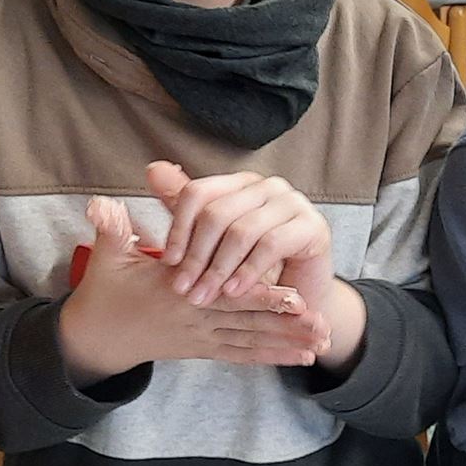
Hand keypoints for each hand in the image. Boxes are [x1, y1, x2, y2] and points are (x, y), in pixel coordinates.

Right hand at [59, 194, 331, 383]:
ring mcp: (199, 337)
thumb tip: (99, 204)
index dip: (259, 293)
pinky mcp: (202, 348)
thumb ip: (110, 229)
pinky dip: (270, 356)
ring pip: (250, 341)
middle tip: (323, 322)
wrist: (98, 338)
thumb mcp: (106, 257)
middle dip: (287, 323)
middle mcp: (193, 317)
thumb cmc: (105, 292)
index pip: (223, 292)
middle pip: (247, 321)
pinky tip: (299, 357)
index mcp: (175, 290)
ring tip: (322, 343)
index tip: (294, 293)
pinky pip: (241, 354)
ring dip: (286, 342)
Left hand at [148, 161, 335, 306]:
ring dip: (219, 269)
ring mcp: (293, 203)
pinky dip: (248, 272)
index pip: (198, 193)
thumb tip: (153, 170)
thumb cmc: (256, 269)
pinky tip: (234, 292)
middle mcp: (267, 187)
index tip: (168, 262)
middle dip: (196, 256)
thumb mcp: (216, 243)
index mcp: (240, 184)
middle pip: (218, 213)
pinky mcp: (313, 227)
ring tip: (204, 296)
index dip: (179, 228)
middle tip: (183, 288)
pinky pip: (271, 245)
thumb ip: (187, 211)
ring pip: (242, 231)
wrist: (302, 296)